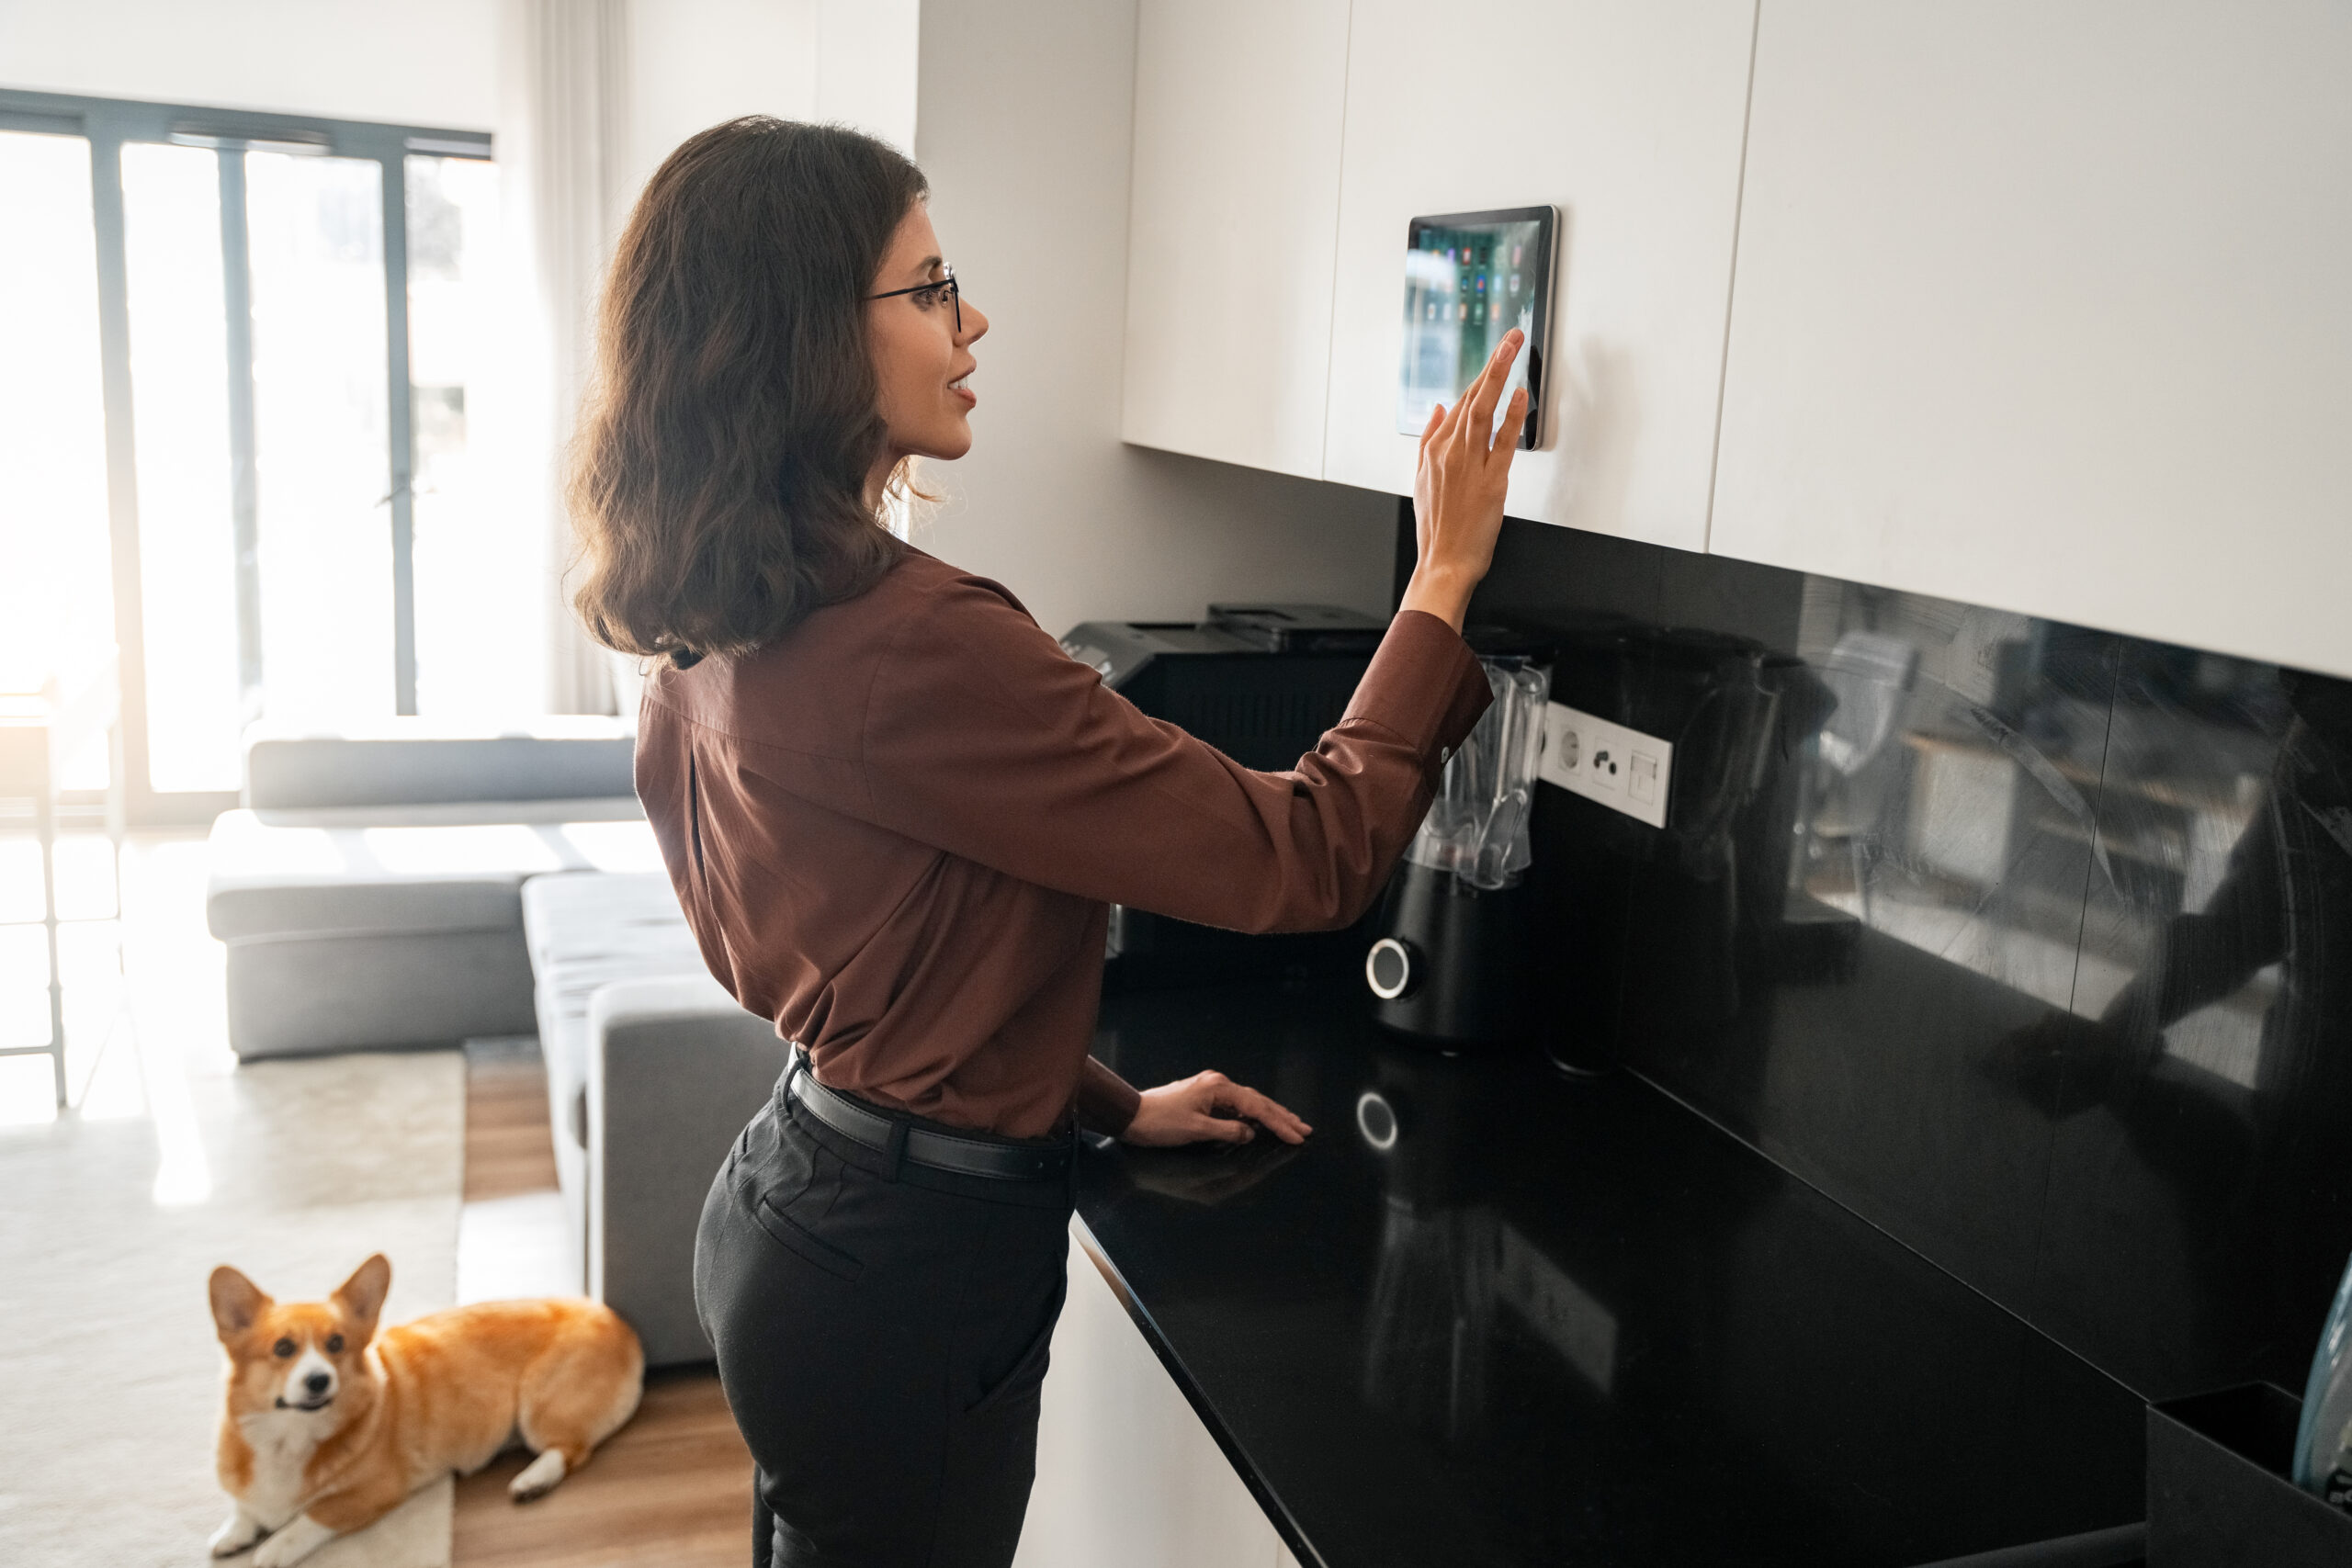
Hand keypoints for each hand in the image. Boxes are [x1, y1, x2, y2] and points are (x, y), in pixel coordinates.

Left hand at [1121, 1069, 1312, 1147]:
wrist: (1131, 1115)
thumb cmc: (1160, 1123)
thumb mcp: (1196, 1130)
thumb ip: (1228, 1132)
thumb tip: (1251, 1132)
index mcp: (1218, 1088)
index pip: (1257, 1107)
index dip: (1279, 1123)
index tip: (1297, 1136)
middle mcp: (1218, 1084)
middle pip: (1257, 1101)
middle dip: (1282, 1116)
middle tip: (1304, 1129)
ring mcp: (1210, 1089)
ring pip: (1248, 1102)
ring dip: (1269, 1115)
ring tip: (1290, 1124)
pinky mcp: (1203, 1097)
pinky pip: (1235, 1106)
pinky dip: (1251, 1115)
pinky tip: (1260, 1123)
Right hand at [1400, 329, 1527, 630]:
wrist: (1443, 563)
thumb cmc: (1437, 528)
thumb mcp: (1422, 479)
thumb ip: (1429, 440)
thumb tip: (1438, 409)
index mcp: (1433, 450)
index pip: (1460, 403)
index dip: (1480, 375)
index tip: (1495, 353)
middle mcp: (1450, 452)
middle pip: (1473, 397)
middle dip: (1492, 362)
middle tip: (1510, 335)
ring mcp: (1469, 464)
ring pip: (1484, 409)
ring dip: (1499, 374)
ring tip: (1512, 347)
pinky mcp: (1491, 480)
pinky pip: (1502, 440)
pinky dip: (1511, 415)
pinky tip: (1519, 394)